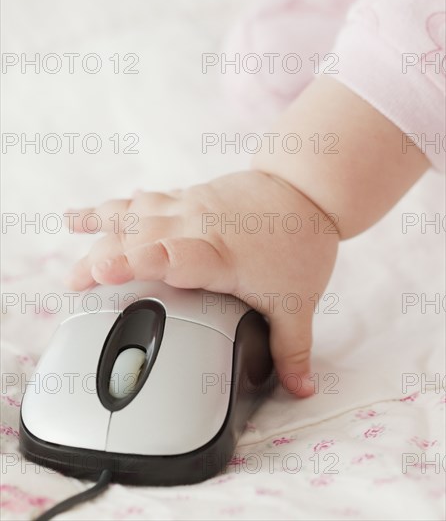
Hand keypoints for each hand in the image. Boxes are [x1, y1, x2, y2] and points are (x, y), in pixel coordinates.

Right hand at [65, 170, 338, 396]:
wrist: (305, 191)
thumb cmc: (300, 244)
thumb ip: (292, 350)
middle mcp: (199, 227)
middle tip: (76, 284)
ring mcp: (189, 208)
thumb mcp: (298, 303)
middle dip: (105, 259)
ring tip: (74, 259)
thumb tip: (301, 391)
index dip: (140, 263)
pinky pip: (140, 202)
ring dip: (99, 236)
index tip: (107, 272)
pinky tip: (82, 216)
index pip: (175, 257)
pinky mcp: (185, 198)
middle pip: (141, 239)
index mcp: (222, 256)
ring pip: (134, 218)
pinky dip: (110, 210)